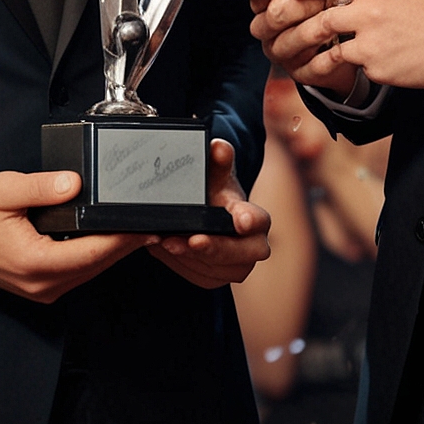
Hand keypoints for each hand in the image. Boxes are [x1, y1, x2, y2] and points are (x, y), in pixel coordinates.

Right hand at [0, 170, 153, 303]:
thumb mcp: (3, 190)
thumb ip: (41, 186)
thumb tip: (74, 183)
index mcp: (34, 263)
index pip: (92, 252)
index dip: (123, 238)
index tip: (147, 224)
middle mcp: (43, 284)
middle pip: (98, 265)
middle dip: (127, 244)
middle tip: (155, 222)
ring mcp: (43, 290)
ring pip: (91, 271)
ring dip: (115, 251)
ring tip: (139, 227)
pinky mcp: (42, 286)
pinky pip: (79, 272)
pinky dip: (98, 256)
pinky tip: (110, 237)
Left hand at [150, 139, 270, 288]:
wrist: (203, 212)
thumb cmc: (212, 190)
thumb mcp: (213, 173)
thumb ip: (217, 160)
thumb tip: (218, 146)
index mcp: (253, 216)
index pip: (259, 220)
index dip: (251, 220)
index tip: (240, 220)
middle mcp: (252, 245)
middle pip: (242, 255)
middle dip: (214, 249)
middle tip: (185, 240)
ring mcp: (237, 266)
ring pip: (216, 270)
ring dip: (189, 258)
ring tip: (164, 242)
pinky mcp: (217, 277)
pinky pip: (200, 277)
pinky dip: (181, 265)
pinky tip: (165, 250)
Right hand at [244, 0, 360, 93]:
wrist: (353, 30)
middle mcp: (268, 21)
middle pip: (264, 15)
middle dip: (289, 4)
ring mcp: (281, 46)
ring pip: (280, 40)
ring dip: (305, 28)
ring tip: (328, 17)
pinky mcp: (298, 69)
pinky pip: (302, 65)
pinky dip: (319, 54)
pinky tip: (336, 43)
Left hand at [251, 0, 423, 90]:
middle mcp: (370, 10)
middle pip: (317, 12)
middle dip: (294, 18)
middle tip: (280, 22)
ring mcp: (372, 41)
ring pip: (326, 41)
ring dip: (310, 44)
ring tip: (300, 47)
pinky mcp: (377, 66)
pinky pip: (348, 63)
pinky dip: (340, 62)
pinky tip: (336, 62)